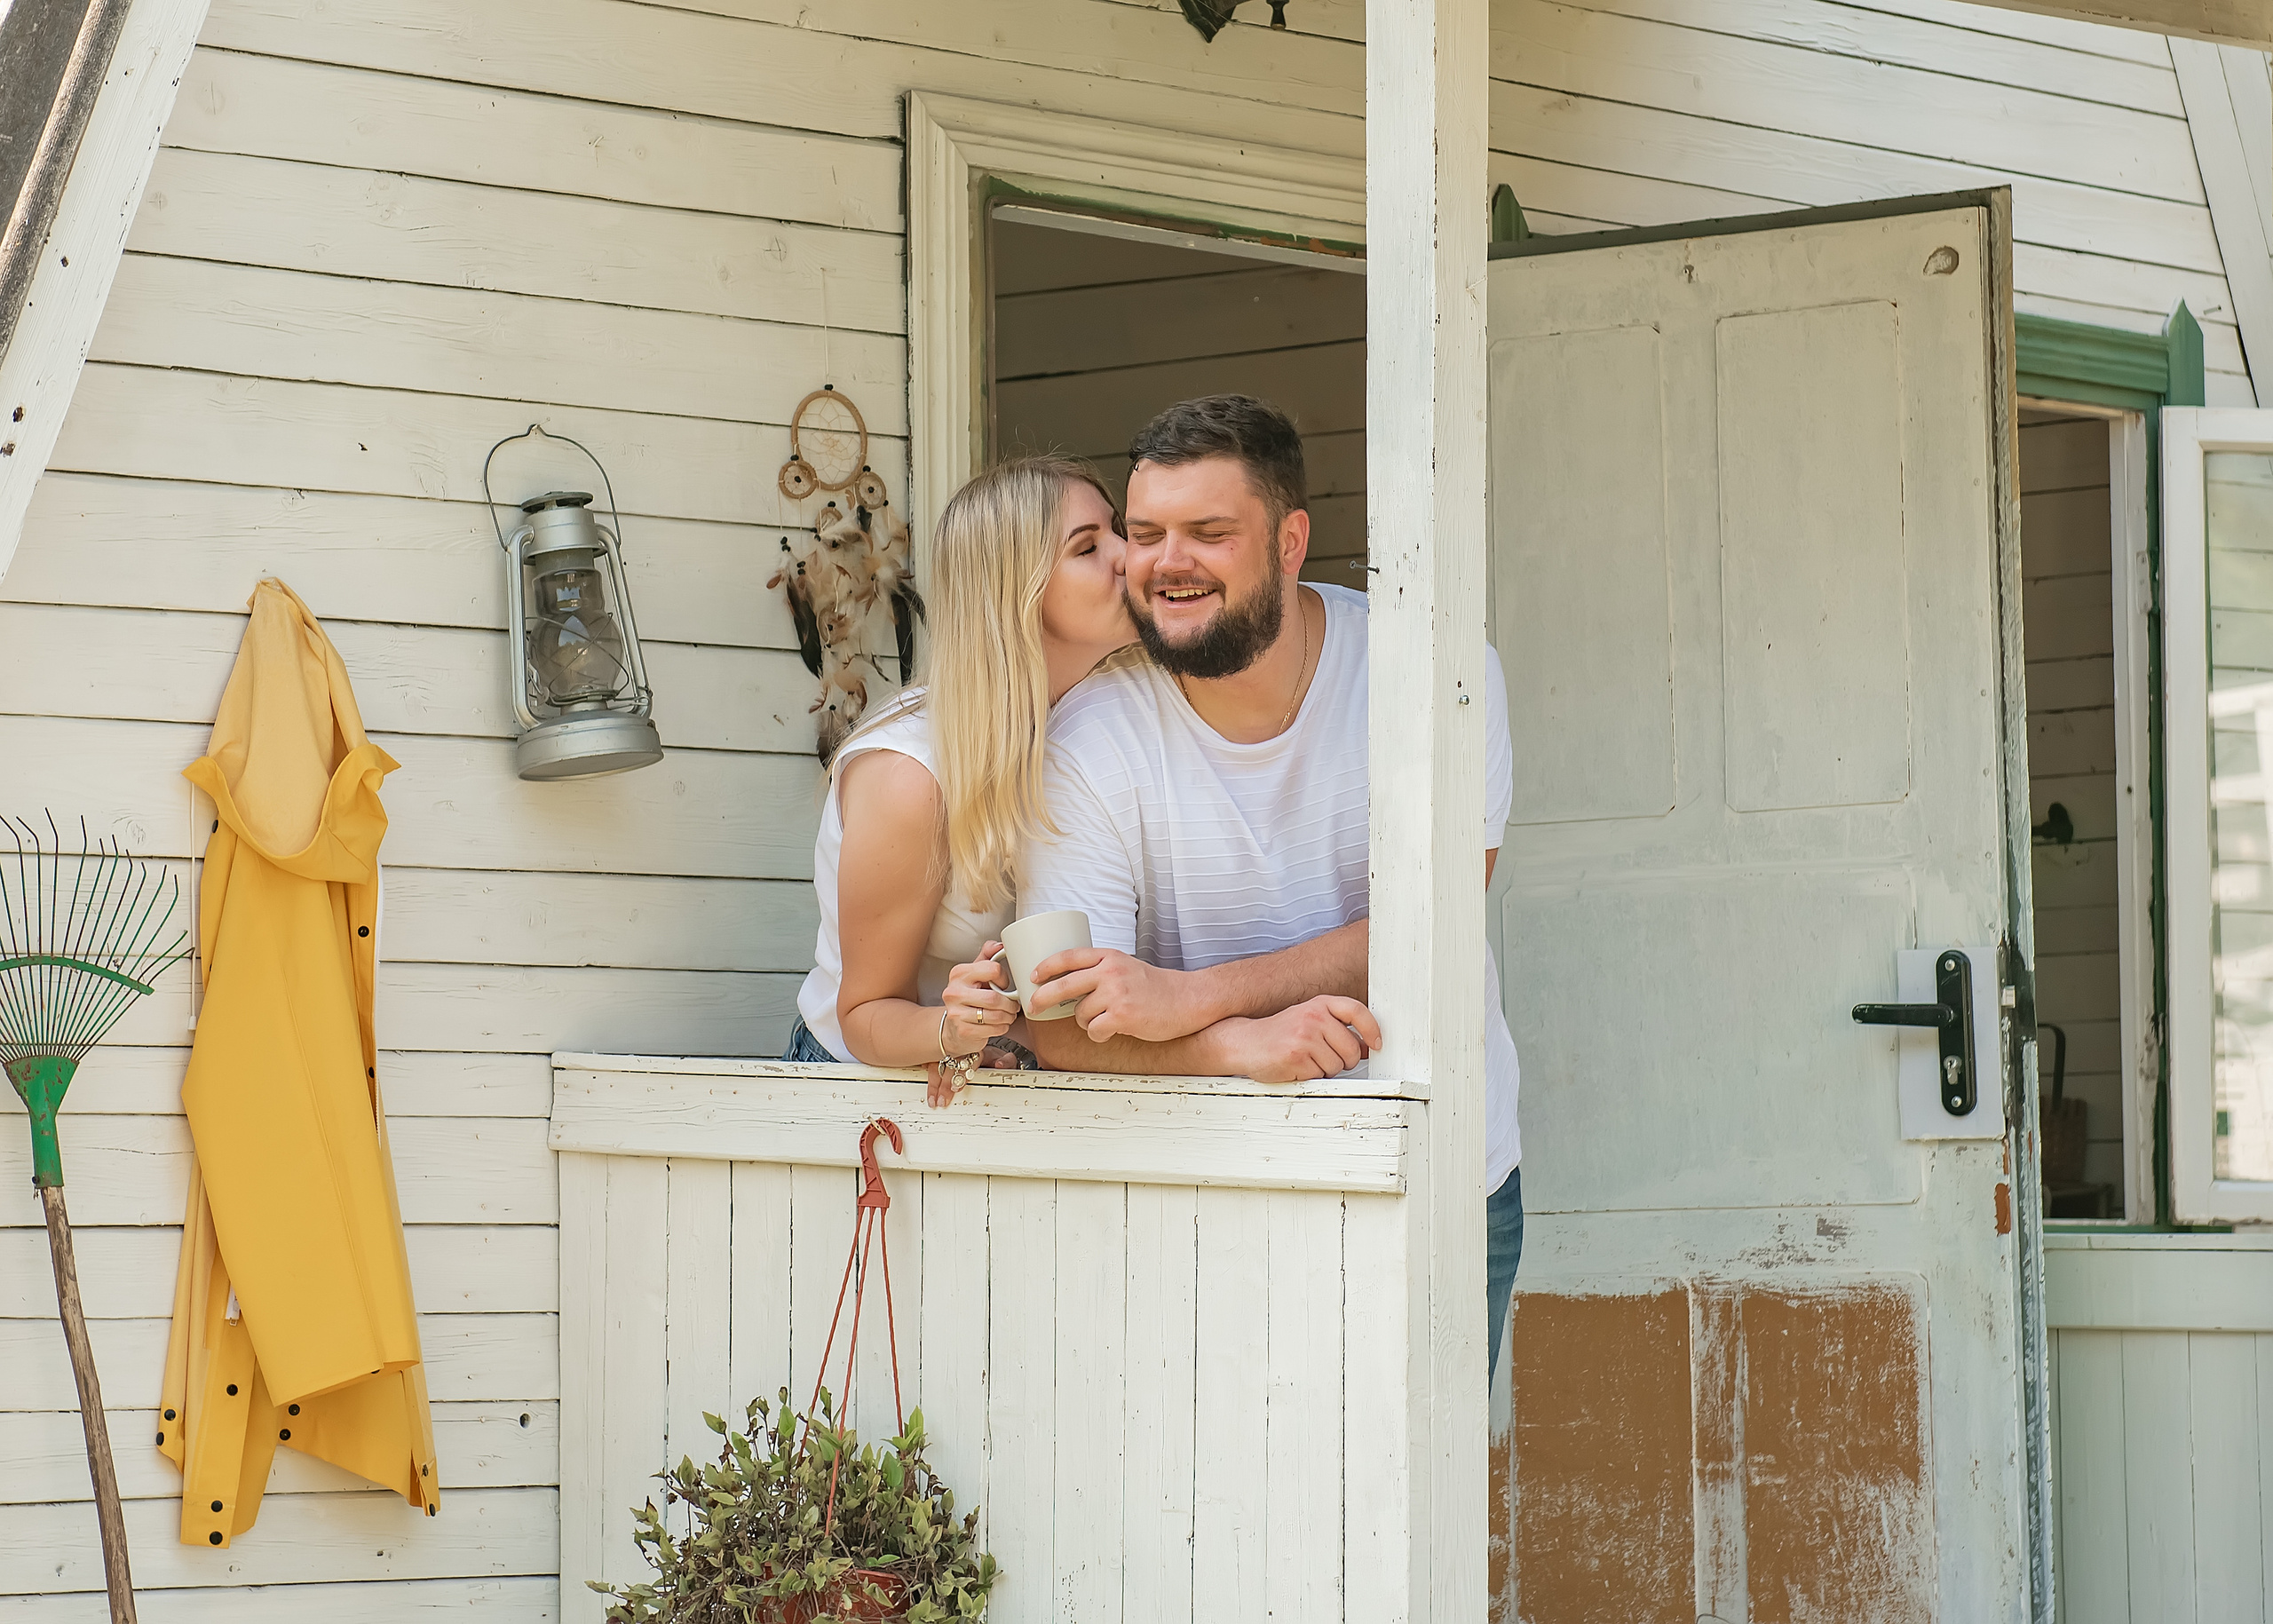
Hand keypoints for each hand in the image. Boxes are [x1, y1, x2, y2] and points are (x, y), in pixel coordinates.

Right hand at [925, 1037, 1021, 1107]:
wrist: (982, 1037)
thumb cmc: (990, 1055)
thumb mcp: (1003, 1057)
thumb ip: (1007, 1061)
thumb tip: (1000, 1064)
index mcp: (975, 1050)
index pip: (966, 1063)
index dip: (961, 1077)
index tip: (955, 1089)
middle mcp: (959, 1050)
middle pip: (949, 1068)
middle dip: (943, 1086)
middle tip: (940, 1101)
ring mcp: (948, 1052)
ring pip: (937, 1066)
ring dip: (933, 1083)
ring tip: (931, 1099)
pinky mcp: (939, 1053)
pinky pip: (929, 1059)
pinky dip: (924, 1068)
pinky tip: (920, 1076)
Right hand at [939, 942, 1017, 1056]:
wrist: (953, 1028)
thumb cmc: (969, 998)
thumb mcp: (975, 974)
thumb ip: (987, 957)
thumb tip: (999, 945)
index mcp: (959, 973)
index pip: (992, 969)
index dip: (1004, 978)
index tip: (1003, 984)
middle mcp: (954, 992)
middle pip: (994, 997)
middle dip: (1010, 1003)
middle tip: (1013, 1005)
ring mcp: (956, 1013)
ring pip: (995, 1015)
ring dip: (1008, 1016)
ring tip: (1008, 1014)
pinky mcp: (963, 1030)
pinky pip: (993, 1029)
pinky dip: (1002, 1027)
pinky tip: (999, 1024)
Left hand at [1028, 947, 1209, 1042]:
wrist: (1187, 999)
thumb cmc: (1156, 987)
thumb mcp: (1126, 967)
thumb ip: (1100, 970)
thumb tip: (1066, 984)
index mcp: (1110, 957)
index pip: (1069, 956)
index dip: (1046, 966)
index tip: (1032, 976)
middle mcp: (1111, 972)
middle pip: (1063, 985)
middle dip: (1042, 999)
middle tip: (1034, 1008)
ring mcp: (1116, 993)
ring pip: (1080, 1013)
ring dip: (1088, 1022)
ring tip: (1107, 1019)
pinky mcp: (1122, 1015)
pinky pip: (1094, 1030)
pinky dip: (1099, 1034)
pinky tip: (1113, 1030)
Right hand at [1217, 996, 1382, 1082]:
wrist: (1243, 1042)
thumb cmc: (1279, 1034)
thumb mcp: (1309, 1022)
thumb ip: (1337, 1029)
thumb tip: (1368, 1046)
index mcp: (1319, 1004)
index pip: (1356, 1011)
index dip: (1371, 1029)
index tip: (1377, 1044)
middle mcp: (1313, 1017)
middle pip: (1352, 1049)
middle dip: (1344, 1061)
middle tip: (1325, 1059)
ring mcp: (1304, 1036)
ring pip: (1337, 1066)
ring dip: (1325, 1070)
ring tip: (1305, 1061)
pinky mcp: (1296, 1057)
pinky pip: (1319, 1076)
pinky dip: (1310, 1077)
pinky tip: (1295, 1067)